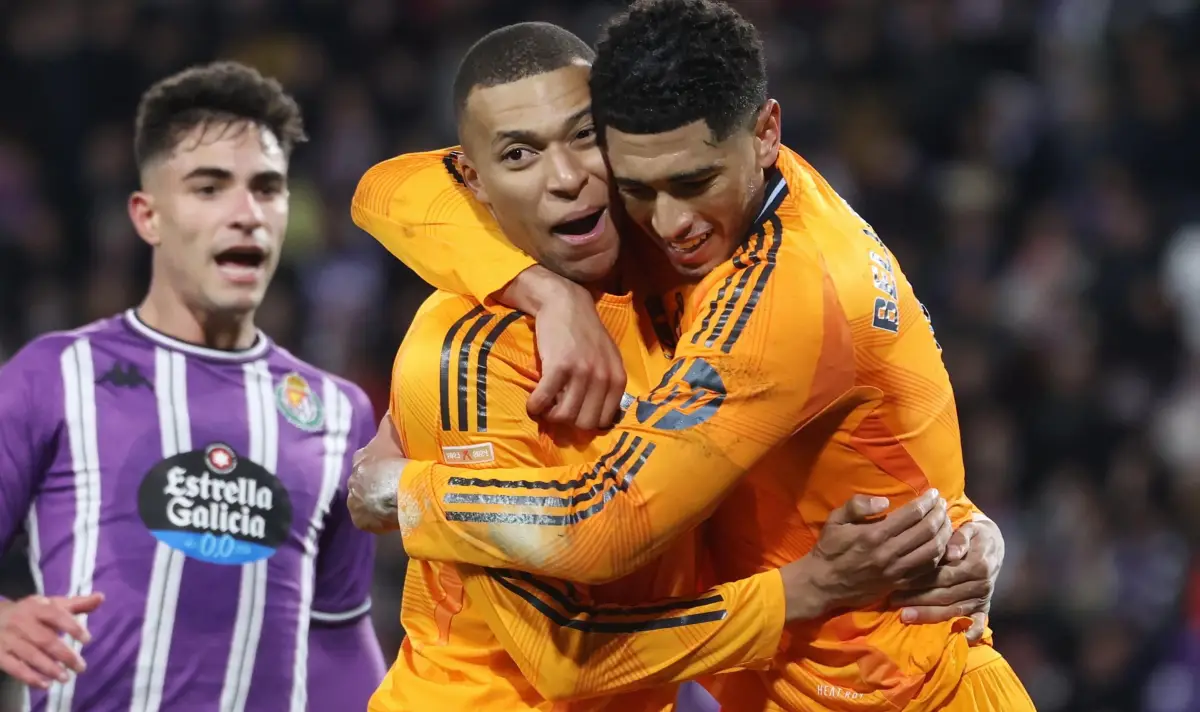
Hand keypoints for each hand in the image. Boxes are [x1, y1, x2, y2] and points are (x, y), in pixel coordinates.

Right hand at [0, 593, 103, 688]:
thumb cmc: (31, 613)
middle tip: (81, 667)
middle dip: (64, 654)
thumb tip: (101, 597)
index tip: (87, 639)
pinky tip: (45, 684)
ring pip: (30, 655)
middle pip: (45, 639)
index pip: (56, 615)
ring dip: (49, 668)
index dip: (72, 627)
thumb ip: (76, 604)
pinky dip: (30, 677)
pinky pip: (15, 667)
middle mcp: (22, 622)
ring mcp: (9, 639)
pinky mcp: (0, 654)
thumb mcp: (51, 605)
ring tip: (66, 678)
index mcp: (37, 607)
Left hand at [347, 413, 406, 532]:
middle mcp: (352, 479)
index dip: (382, 462)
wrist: (400, 488)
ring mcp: (355, 501)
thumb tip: (390, 407)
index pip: (367, 459)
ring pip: (365, 500)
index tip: (394, 466)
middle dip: (376, 482)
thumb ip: (390, 421)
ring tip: (395, 502)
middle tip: (396, 485)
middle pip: (365, 480)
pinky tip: (391, 516)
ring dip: (376, 500)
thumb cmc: (398, 458)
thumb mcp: (393, 434)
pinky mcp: (360, 520)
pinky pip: (370, 519)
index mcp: (360, 458)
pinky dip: (379, 518)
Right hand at [504, 268, 625, 430]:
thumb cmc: (584, 333)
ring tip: (544, 406)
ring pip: (564, 415)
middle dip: (568, 421)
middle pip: (585, 423)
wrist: (565, 303)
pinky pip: (544, 399)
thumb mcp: (606, 359)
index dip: (585, 421)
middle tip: (556, 409)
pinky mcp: (559, 365)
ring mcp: (582, 372)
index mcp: (617, 379)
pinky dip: (535, 406)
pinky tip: (531, 404)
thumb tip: (595, 418)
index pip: (604, 421)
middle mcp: (603, 377)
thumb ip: (606, 385)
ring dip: (550, 415)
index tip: (573, 413)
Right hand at [782, 489, 950, 621]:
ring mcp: (896, 571)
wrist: (823, 584)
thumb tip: (884, 500)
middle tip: (942, 505)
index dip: (927, 502)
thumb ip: (857, 506)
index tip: (934, 493)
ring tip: (945, 522)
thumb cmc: (829, 549)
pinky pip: (927, 570)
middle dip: (939, 514)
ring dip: (943, 534)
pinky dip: (938, 555)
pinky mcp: (899, 584)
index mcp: (874, 535)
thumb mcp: (835, 520)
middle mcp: (889, 553)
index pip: (911, 515)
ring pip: (932, 551)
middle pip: (927, 531)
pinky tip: (940, 544)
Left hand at [890, 516, 1003, 642]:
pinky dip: (969, 634)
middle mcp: (982, 585)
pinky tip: (954, 640)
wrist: (992, 546)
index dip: (921, 580)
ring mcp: (983, 599)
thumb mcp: (970, 529)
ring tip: (904, 616)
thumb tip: (951, 553)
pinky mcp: (984, 609)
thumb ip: (960, 538)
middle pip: (945, 595)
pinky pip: (977, 624)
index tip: (899, 582)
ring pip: (953, 611)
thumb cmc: (973, 536)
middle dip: (917, 600)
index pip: (944, 575)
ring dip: (928, 615)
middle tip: (893, 601)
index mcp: (977, 565)